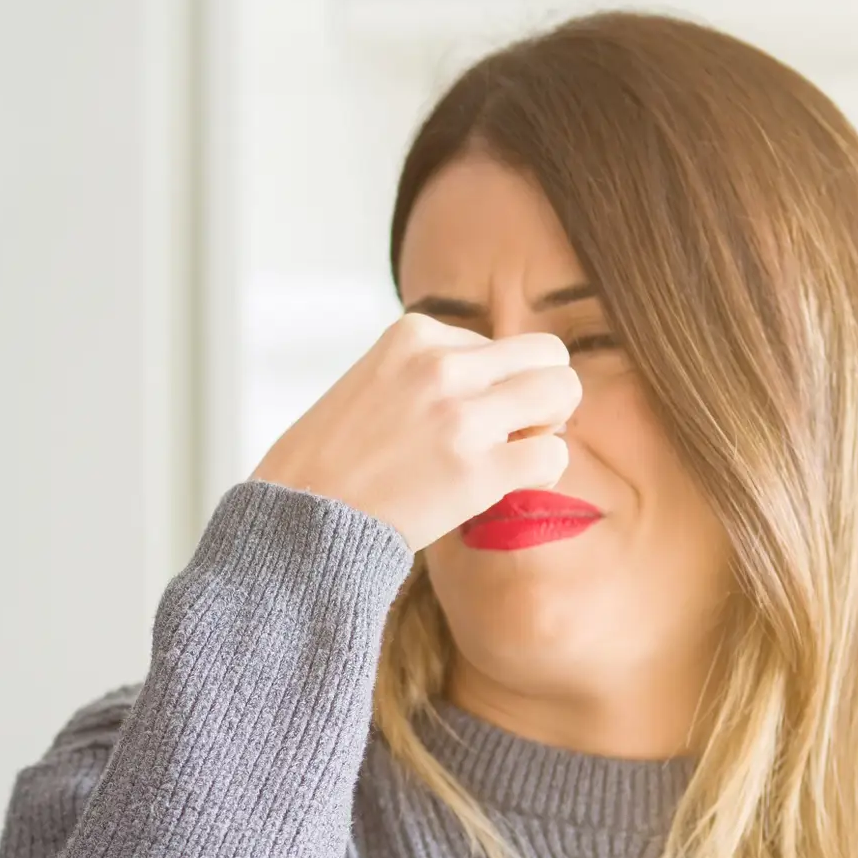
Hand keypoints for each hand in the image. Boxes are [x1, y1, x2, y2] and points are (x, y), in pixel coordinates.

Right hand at [250, 313, 577, 548]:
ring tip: (514, 454)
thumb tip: (491, 382)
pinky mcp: (476, 471)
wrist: (295, 521)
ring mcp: (461, 417)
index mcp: (413, 335)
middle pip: (546, 353)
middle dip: (540, 391)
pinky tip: (506, 487)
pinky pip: (554, 455)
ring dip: (550, 425)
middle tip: (515, 430)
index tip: (459, 420)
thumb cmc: (324, 463)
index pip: (495, 343)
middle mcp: (441, 366)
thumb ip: (423, 371)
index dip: (490, 385)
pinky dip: (543, 472)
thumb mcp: (368, 383)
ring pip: (562, 391)